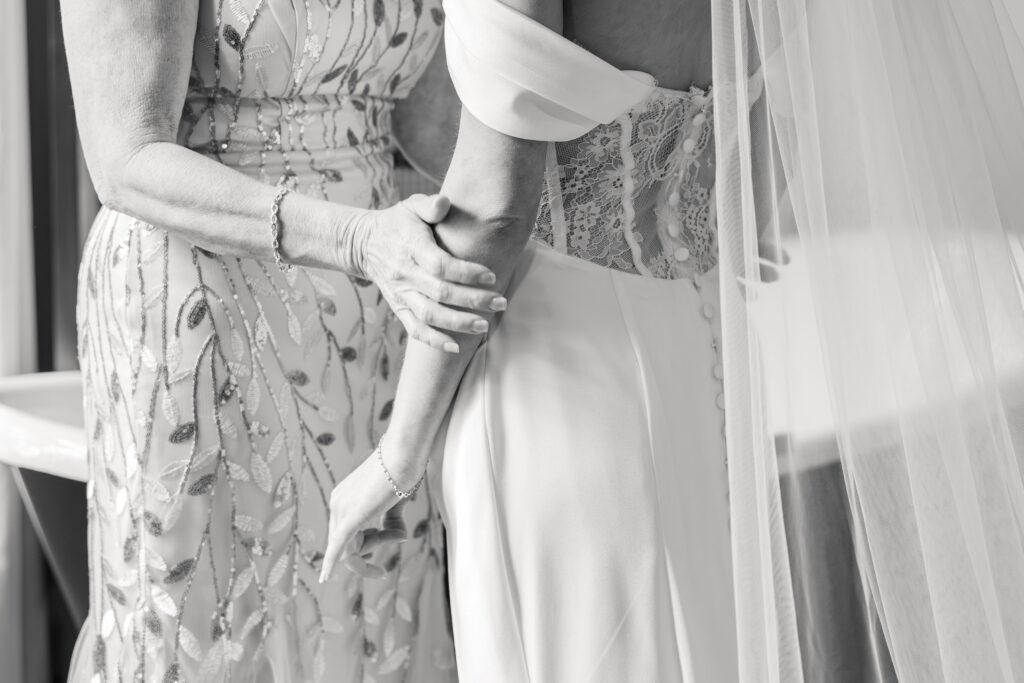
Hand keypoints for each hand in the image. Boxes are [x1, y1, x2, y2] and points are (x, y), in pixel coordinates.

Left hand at [319, 442, 425, 582]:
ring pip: (353, 549)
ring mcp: (341, 510)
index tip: (388, 543)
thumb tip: (399, 538)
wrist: (405, 453)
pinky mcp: (351, 518)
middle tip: (397, 535)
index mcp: (344, 497)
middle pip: (349, 543)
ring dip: (377, 547)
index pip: (349, 533)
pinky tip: (325, 578)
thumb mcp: (396, 500)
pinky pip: (339, 548)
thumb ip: (391, 521)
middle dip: (373, 547)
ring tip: (397, 531)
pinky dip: (332, 564)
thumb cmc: (403, 470)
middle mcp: (337, 503)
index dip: (369, 543)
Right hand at [356, 194, 507, 352]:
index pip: (440, 265)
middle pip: (440, 293)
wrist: (364, 244)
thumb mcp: (410, 206)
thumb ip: (429, 205)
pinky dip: (434, 341)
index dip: (467, 273)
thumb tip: (444, 203)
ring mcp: (401, 294)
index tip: (491, 276)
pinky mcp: (398, 308)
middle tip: (500, 303)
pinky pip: (415, 329)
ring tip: (484, 325)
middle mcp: (404, 273)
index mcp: (410, 247)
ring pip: (429, 315)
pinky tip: (456, 347)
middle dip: (472, 301)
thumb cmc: (398, 223)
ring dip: (457, 324)